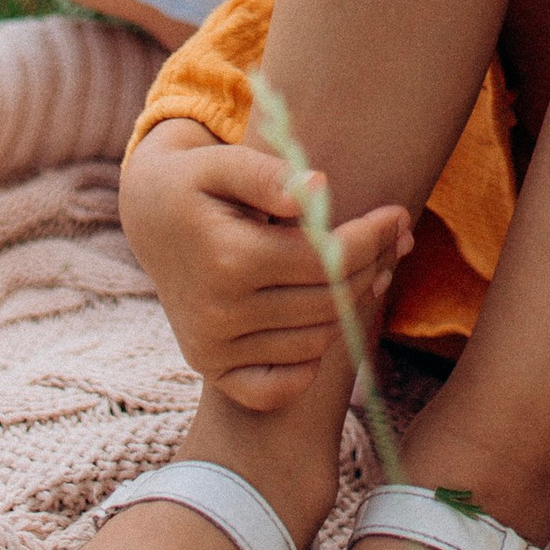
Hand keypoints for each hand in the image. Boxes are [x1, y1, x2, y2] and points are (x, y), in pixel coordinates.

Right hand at [119, 119, 410, 409]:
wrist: (151, 218)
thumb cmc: (197, 182)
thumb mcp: (224, 162)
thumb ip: (268, 174)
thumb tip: (318, 188)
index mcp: (228, 259)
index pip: (326, 260)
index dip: (371, 237)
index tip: (399, 215)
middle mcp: (219, 314)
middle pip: (327, 302)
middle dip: (373, 267)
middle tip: (397, 239)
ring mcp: (213, 349)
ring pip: (314, 341)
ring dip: (351, 308)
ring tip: (371, 269)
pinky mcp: (212, 368)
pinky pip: (276, 387)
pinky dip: (308, 364)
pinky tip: (322, 323)